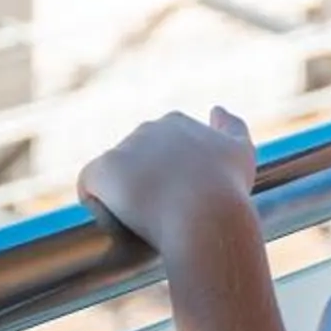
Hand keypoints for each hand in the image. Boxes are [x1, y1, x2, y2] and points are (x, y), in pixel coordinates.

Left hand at [78, 107, 257, 260]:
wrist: (207, 216)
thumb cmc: (227, 190)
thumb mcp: (241, 152)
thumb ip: (232, 127)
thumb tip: (216, 110)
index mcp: (176, 122)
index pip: (157, 149)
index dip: (165, 177)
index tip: (176, 200)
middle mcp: (147, 128)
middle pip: (133, 162)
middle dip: (141, 185)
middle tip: (160, 215)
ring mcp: (123, 148)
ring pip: (112, 176)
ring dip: (120, 197)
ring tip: (140, 221)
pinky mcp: (102, 170)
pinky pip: (88, 187)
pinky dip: (96, 204)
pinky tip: (114, 220)